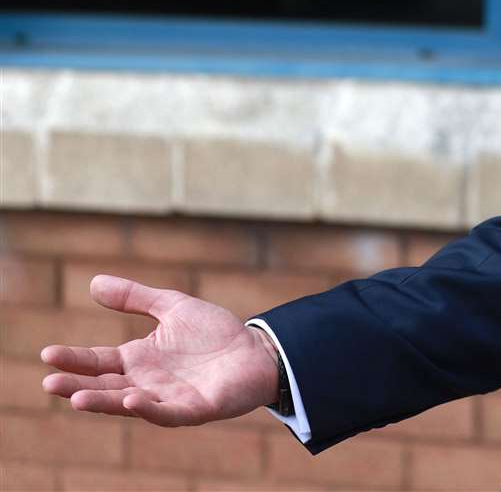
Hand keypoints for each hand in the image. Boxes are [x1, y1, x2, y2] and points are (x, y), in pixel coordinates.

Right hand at [40, 274, 279, 426]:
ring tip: (77, 399)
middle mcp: (147, 382)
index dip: (74, 359)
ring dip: (104, 402)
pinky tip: (132, 400)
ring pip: (129, 403)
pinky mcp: (194, 408)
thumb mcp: (173, 307)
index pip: (98, 361)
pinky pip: (167, 412)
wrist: (258, 350)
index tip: (47, 353)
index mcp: (139, 359)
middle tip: (50, 382)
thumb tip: (94, 282)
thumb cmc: (215, 333)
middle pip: (105, 386)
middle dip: (77, 386)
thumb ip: (136, 297)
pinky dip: (149, 408)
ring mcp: (169, 397)